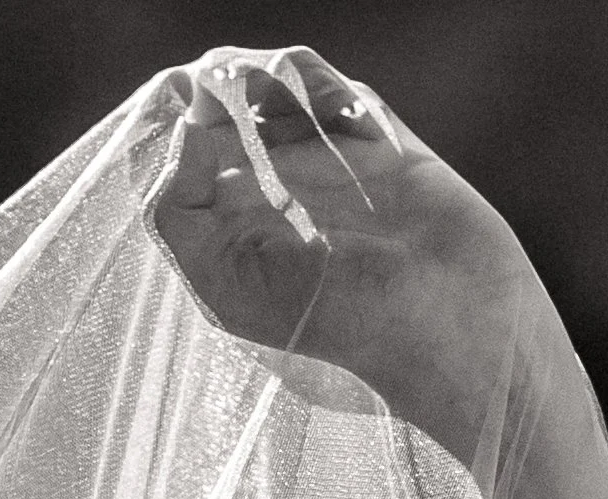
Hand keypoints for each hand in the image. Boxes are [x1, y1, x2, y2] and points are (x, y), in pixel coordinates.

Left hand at [152, 47, 575, 476]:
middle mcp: (268, 199)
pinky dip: (306, 75)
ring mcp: (320, 166)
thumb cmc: (332, 317)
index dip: (167, 126)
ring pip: (269, 92)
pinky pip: (326, 89)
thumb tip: (181, 131)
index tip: (172, 104)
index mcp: (227, 236)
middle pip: (219, 117)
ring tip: (253, 81)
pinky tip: (296, 81)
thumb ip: (177, 213)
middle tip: (216, 83)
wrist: (439, 314)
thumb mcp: (223, 284)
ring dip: (254, 73)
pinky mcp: (370, 139)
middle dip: (211, 88)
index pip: (178, 167)